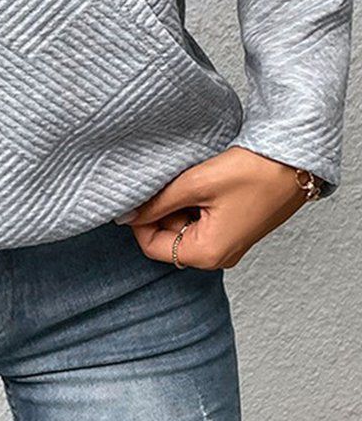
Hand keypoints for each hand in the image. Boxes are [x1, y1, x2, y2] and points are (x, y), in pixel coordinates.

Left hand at [118, 146, 312, 268]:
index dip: (139, 220)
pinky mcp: (234, 230)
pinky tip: (204, 183)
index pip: (151, 247)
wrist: (294, 163)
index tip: (142, 193)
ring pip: (183, 228)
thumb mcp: (196, 184)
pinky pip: (201, 222)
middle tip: (174, 182)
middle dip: (163, 210)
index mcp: (207, 254)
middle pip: (167, 239)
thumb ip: (158, 202)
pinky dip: (194, 203)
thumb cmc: (251, 173)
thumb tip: (126, 215)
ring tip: (193, 180)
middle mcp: (218, 257)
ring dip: (179, 204)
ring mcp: (228, 245)